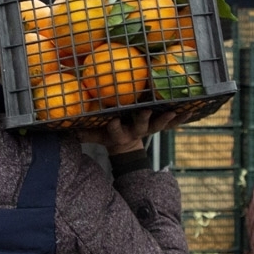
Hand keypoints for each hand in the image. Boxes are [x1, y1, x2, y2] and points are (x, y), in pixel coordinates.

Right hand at [76, 108, 192, 156]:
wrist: (124, 145)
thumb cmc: (105, 135)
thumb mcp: (92, 134)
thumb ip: (81, 132)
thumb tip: (61, 126)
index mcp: (118, 134)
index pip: (114, 130)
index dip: (114, 127)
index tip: (112, 120)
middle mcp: (135, 131)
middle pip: (140, 127)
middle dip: (143, 120)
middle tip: (145, 111)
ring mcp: (148, 128)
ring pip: (158, 125)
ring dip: (167, 119)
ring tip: (174, 112)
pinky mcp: (158, 125)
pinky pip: (172, 123)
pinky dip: (181, 117)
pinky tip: (192, 109)